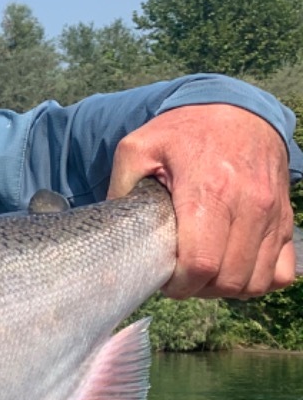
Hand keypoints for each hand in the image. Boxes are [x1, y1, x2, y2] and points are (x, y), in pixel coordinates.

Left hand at [108, 104, 295, 298]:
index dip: (179, 284)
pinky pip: (282, 272)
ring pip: (256, 281)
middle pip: (228, 279)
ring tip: (203, 274)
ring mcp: (273, 214)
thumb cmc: (183, 132)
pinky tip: (232, 268)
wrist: (237, 111)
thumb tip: (113, 230)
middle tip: (180, 278)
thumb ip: (120, 187)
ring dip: (226, 288)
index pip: (201, 263)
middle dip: (199, 289)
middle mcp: (249, 205)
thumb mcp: (138, 147)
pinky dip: (258, 281)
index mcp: (209, 191)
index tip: (164, 280)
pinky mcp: (286, 219)